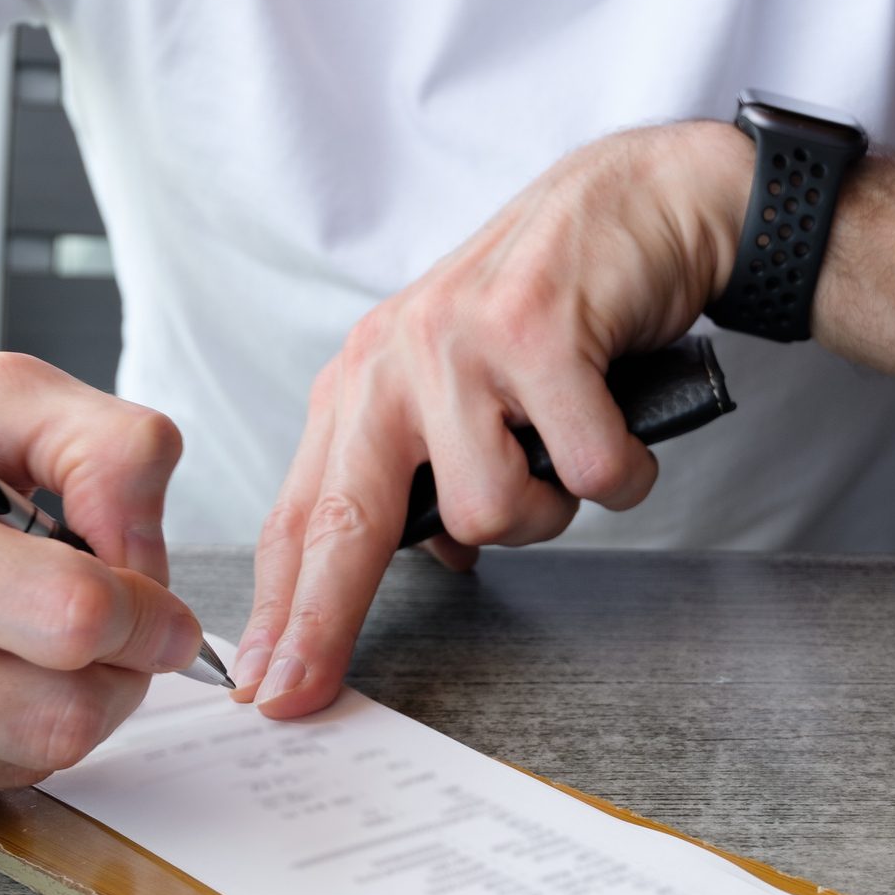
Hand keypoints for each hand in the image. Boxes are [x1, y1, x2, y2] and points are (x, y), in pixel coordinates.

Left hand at [233, 122, 748, 716]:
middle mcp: (391, 362)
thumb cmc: (546, 306)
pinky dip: (619, 469)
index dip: (279, 609)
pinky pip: (585, 472)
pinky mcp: (538, 331)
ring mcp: (459, 345)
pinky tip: (616, 420)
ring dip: (550, 508)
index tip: (258, 682)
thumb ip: (425, 474)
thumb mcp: (458, 387)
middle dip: (321, 621)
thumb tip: (432, 563)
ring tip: (566, 449)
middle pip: (343, 524)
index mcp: (359, 385)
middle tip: (300, 692)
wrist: (636, 201)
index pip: (300, 515)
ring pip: (490, 513)